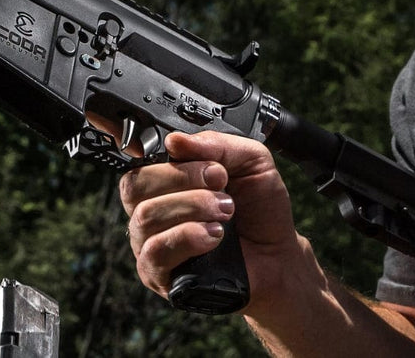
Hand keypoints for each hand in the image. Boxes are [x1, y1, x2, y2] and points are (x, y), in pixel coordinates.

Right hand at [118, 131, 305, 314]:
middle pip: (135, 186)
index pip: (141, 162)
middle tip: (222, 188)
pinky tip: (214, 236)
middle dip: (185, 181)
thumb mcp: (250, 162)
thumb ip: (216, 144)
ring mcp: (150, 243)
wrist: (278, 254)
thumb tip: (175, 140)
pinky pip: (154, 252)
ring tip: (225, 213)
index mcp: (167, 182)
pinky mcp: (157, 274)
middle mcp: (152, 210)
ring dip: (192, 208)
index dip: (175, 160)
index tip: (214, 167)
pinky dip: (188, 238)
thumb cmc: (259, 211)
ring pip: (145, 217)